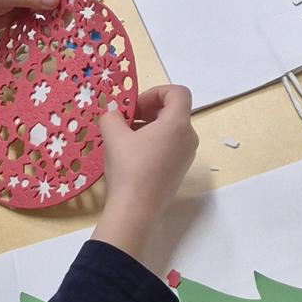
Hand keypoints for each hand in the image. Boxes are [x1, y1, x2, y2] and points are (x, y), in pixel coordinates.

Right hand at [95, 85, 197, 264]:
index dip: (156, 91)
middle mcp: (189, 137)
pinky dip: (154, 141)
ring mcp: (187, 155)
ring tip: (125, 136)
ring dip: (149, 125)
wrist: (136, 210)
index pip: (178, 93)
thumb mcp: (114, 136)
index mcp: (178, 124)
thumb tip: (114, 113)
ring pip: (171, 129)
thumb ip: (112, 116)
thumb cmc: (128, 168)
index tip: (136, 105)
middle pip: (174, 111)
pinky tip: (132, 153)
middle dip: (149, 109)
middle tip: (126, 119)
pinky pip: (170, 145)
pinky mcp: (180, 169)